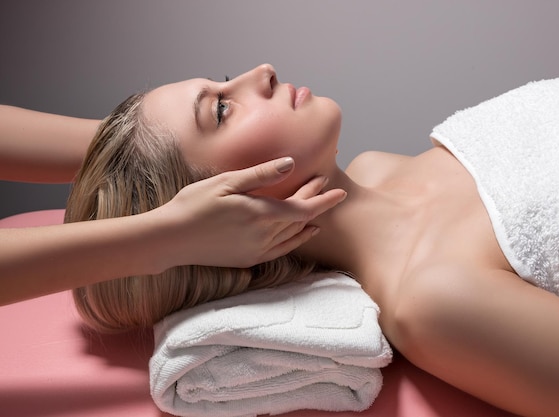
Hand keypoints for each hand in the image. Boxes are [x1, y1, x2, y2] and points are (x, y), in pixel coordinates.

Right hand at [152, 157, 346, 268]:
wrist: (170, 239)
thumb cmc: (194, 205)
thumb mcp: (226, 183)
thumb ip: (261, 175)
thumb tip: (290, 164)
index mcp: (260, 214)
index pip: (303, 207)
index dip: (323, 199)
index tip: (340, 191)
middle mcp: (263, 236)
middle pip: (300, 219)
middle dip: (315, 201)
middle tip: (325, 185)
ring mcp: (257, 250)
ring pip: (294, 236)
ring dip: (308, 220)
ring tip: (320, 208)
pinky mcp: (248, 259)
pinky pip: (282, 250)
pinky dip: (297, 240)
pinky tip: (304, 233)